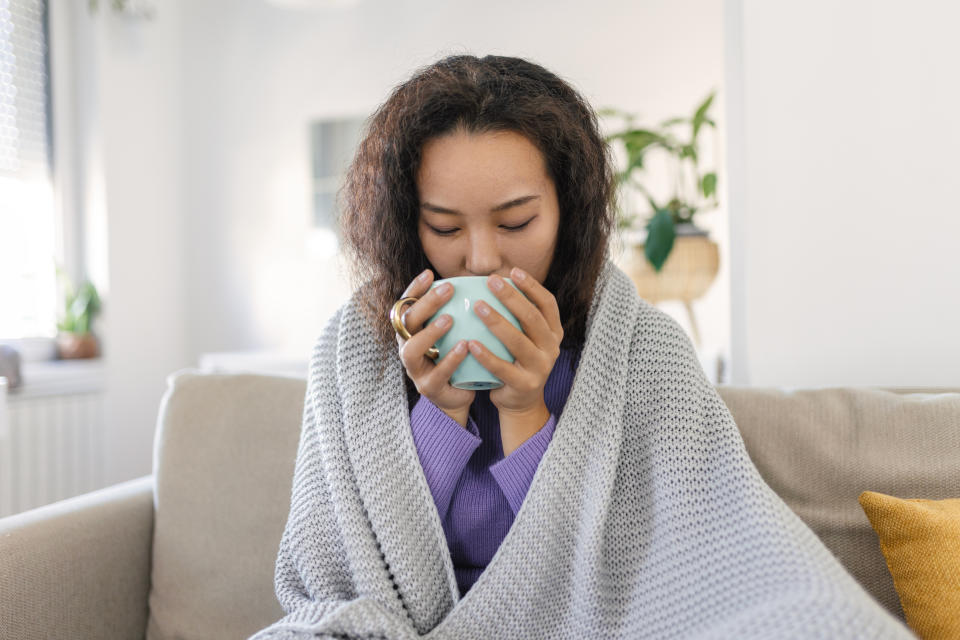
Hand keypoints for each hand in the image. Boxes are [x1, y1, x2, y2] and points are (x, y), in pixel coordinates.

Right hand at [395, 269, 474, 425]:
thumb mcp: (454, 331)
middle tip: (448, 290)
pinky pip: (437, 373)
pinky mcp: (428, 388)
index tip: (430, 273)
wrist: (458, 395)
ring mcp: (415, 369)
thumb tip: (477, 278)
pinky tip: (464, 346)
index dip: (415, 289)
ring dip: (430, 332)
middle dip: (426, 304)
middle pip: (407, 322)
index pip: (406, 305)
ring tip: (450, 319)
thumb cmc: (457, 355)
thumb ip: (457, 310)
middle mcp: (407, 347)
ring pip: (412, 349)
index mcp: (411, 331)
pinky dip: (450, 359)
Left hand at [467, 267, 562, 417]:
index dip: (532, 286)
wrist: (520, 401)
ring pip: (518, 340)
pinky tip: (471, 343)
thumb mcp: (525, 337)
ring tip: (477, 306)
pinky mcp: (524, 384)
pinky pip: (502, 368)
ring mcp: (540, 367)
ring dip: (497, 321)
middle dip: (511, 297)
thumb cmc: (516, 360)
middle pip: (532, 317)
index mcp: (554, 332)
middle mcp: (551, 348)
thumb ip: (517, 315)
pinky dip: (487, 355)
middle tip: (490, 281)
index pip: (547, 303)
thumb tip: (492, 280)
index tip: (513, 271)